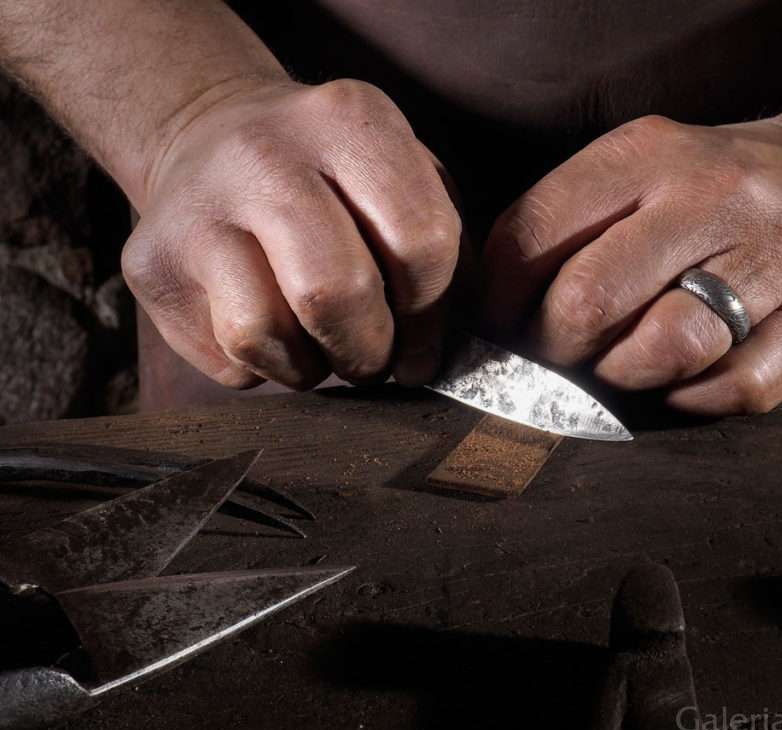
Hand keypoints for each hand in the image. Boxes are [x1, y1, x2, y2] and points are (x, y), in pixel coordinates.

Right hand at [123, 79, 460, 388]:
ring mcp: (195, 207)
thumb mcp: (406, 182)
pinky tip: (271, 328)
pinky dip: (263, 367)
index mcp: (350, 121)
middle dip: (370, 350)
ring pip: (265, 336)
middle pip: (336, 293)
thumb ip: (443, 256)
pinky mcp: (150, 262)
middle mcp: (264, 154)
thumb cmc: (335, 182)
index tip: (422, 337)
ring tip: (319, 343)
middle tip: (373, 357)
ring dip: (310, 367)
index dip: (432, 313)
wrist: (211, 139)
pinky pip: (226, 358)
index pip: (421, 242)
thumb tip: (438, 352)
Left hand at [480, 115, 781, 414]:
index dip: (499, 303)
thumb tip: (496, 322)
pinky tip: (691, 378)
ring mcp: (777, 253)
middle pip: (588, 299)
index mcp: (645, 154)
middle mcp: (712, 194)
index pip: (531, 235)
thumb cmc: (708, 194)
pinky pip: (738, 387)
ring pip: (666, 346)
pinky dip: (699, 398)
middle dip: (558, 350)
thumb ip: (566, 228)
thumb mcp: (635, 173)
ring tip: (631, 363)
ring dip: (629, 375)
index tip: (503, 331)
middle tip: (566, 357)